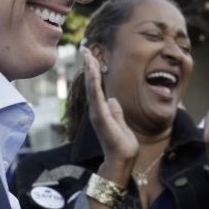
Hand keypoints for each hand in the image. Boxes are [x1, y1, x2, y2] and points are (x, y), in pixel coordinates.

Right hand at [82, 49, 137, 168]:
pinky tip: (92, 70)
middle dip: (88, 66)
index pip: (96, 87)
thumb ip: (116, 112)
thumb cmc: (123, 144)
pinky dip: (93, 82)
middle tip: (85, 49)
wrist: (122, 158)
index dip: (93, 72)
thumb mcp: (121, 123)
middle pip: (91, 84)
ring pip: (92, 87)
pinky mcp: (100, 116)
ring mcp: (97, 113)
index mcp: (102, 110)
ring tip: (87, 55)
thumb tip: (113, 100)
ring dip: (89, 70)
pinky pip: (96, 95)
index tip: (91, 57)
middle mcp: (96, 110)